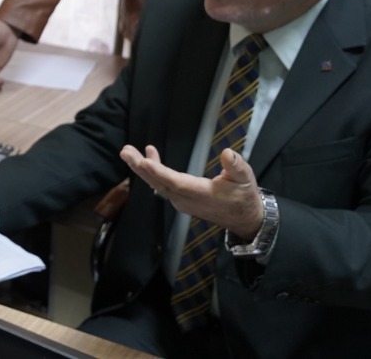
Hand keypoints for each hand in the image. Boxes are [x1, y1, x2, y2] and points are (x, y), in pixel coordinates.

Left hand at [120, 144, 263, 238]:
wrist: (244, 218)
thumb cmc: (244, 196)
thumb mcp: (245, 178)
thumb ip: (236, 166)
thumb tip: (227, 153)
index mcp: (201, 193)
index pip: (175, 182)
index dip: (159, 172)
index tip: (143, 161)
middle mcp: (186, 199)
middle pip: (159, 183)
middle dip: (140, 167)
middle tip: (125, 151)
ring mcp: (181, 201)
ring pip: (157, 184)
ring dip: (142, 168)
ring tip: (128, 151)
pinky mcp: (180, 200)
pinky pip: (161, 186)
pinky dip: (152, 172)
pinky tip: (147, 157)